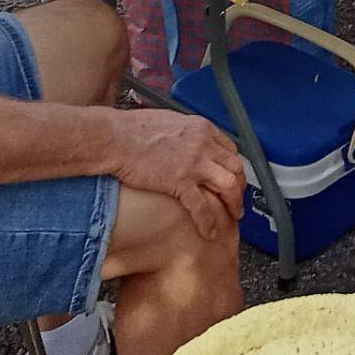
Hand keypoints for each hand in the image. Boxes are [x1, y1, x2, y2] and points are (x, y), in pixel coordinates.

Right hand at [109, 109, 246, 238]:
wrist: (115, 138)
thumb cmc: (132, 129)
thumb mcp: (169, 122)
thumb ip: (185, 133)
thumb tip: (187, 143)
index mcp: (201, 128)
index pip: (229, 150)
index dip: (232, 167)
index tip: (231, 177)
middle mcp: (203, 143)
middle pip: (235, 168)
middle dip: (239, 187)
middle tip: (235, 200)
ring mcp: (194, 162)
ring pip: (228, 185)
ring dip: (233, 204)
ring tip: (231, 217)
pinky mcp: (180, 181)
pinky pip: (202, 206)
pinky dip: (209, 221)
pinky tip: (209, 232)